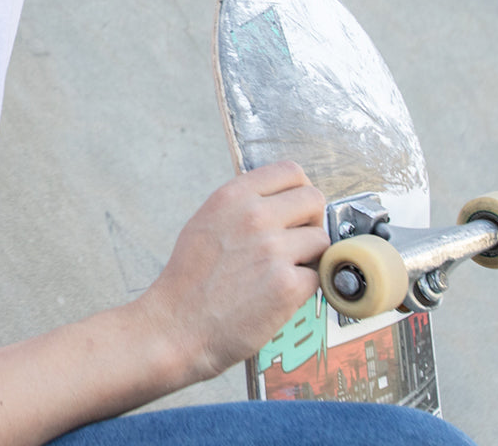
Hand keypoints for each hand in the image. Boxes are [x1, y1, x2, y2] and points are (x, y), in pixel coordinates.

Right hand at [136, 160, 327, 383]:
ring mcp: (273, 250)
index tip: (297, 209)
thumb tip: (279, 201)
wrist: (176, 326)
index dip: (299, 191)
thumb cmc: (189, 279)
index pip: (290, 171)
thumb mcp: (207, 220)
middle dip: (311, 221)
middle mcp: (255, 216)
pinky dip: (305, 288)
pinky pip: (318, 277)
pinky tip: (281, 295)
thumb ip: (243, 205)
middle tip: (299, 241)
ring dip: (310, 257)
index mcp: (233, 196)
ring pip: (321, 240)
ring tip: (286, 271)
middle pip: (314, 199)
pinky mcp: (287, 286)